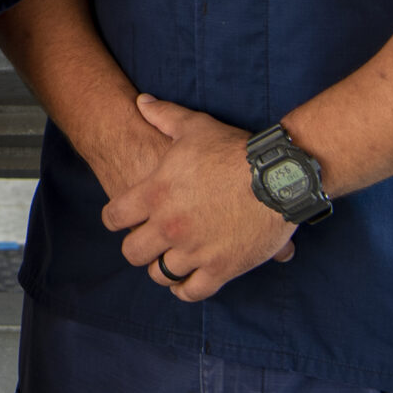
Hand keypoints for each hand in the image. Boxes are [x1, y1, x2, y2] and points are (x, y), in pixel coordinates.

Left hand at [99, 96, 295, 302]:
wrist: (278, 177)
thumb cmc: (234, 151)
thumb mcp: (194, 126)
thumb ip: (163, 115)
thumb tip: (141, 101)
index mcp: (155, 194)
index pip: (113, 218)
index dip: (115, 218)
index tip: (123, 219)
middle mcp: (169, 226)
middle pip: (132, 252)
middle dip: (138, 247)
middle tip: (147, 241)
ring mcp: (194, 251)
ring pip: (160, 274)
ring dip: (162, 267)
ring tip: (169, 259)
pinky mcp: (221, 269)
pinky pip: (192, 291)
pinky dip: (186, 288)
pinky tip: (188, 279)